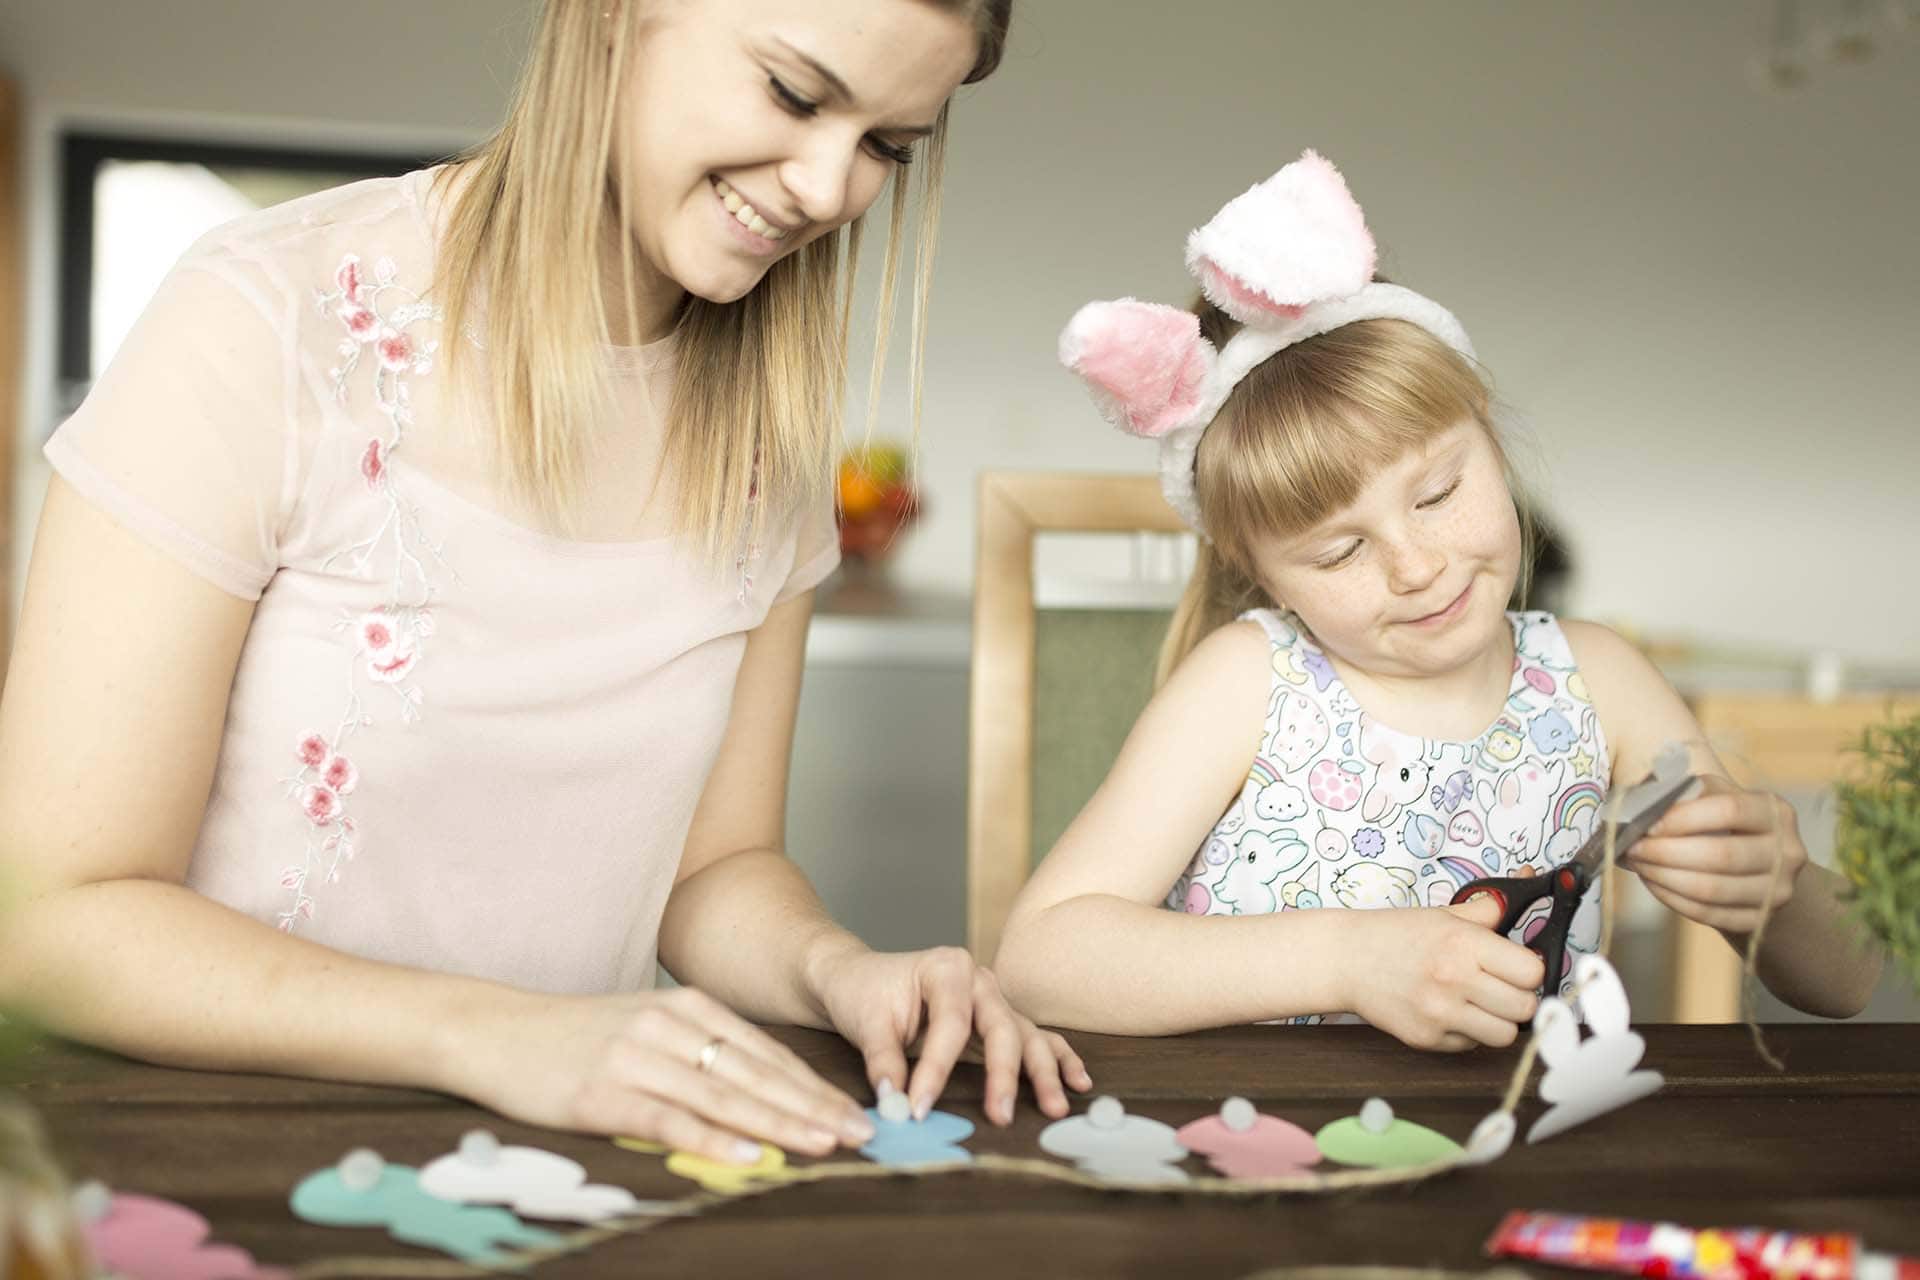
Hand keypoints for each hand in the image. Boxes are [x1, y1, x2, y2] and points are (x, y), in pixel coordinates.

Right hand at [450, 986, 876, 1164]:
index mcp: (688, 1007)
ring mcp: (638, 1058)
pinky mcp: (605, 1093)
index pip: (767, 1052)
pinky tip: (746, 1153)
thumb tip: (762, 1094)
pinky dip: (711, 1138)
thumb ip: (700, 1052)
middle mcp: (670, 1027)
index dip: (814, 1085)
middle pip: (756, 1074)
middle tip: (860, 1133)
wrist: (496, 1031)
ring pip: (723, 1096)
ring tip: (823, 1143)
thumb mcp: (647, 1026)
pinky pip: (669, 1119)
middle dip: (814, 1106)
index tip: (855, 1112)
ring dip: (779, 1123)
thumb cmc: (577, 1036)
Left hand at [805, 943, 1092, 1124]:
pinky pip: (1036, 1038)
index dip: (936, 1069)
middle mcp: (979, 980)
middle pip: (1001, 1028)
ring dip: (1043, 1073)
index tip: (918, 1108)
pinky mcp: (999, 1022)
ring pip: (1025, 1036)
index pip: (951, 1024)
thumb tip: (895, 1104)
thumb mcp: (866, 1023)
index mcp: (947, 969)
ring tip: (1055, 1107)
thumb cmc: (863, 994)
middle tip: (1000, 1115)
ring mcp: (994, 1001)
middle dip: (1004, 1075)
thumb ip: (884, 1062)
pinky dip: (1058, 1059)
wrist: (860, 980)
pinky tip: (1077, 1082)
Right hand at [1343, 896, 1545, 1050]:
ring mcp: (1439, 1013)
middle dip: (1518, 998)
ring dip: (1497, 1021)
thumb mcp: (1442, 914)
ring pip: (1504, 1035)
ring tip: (1479, 1005)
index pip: (1532, 972)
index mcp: (1464, 943)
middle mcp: (1454, 979)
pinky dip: (1466, 1032)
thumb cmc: (1393, 935)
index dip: (1530, 971)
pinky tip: (1448, 1012)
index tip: (1519, 969)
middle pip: (1524, 1007)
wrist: (1344, 959)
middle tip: (1501, 988)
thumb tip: (1526, 884)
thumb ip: (1487, 909)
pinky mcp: (1426, 1038)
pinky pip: (1470, 1046)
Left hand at [1625, 774, 1805, 933]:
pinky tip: (1654, 883)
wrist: (1759, 867)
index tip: (1648, 824)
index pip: (1730, 810)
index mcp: (1776, 811)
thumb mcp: (1716, 797)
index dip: (1684, 818)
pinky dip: (1673, 899)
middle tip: (1633, 848)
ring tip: (1639, 865)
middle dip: (1666, 852)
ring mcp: (1778, 890)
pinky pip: (1709, 914)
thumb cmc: (1725, 824)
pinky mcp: (1761, 920)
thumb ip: (1689, 793)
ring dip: (1664, 877)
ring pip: (1712, 889)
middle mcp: (1788, 851)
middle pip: (1721, 855)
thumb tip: (1647, 804)